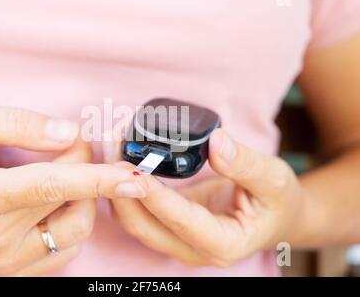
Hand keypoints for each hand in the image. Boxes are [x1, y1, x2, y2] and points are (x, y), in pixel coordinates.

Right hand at [0, 104, 143, 274]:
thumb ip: (19, 124)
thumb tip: (69, 134)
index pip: (51, 186)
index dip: (97, 179)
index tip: (135, 178)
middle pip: (71, 201)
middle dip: (85, 168)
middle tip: (67, 147)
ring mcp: (8, 262)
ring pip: (77, 229)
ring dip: (83, 197)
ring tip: (61, 176)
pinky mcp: (17, 271)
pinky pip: (67, 247)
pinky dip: (71, 219)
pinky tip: (53, 203)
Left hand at [108, 129, 304, 266]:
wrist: (277, 214)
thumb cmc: (279, 200)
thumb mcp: (274, 179)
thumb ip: (246, 164)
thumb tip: (216, 142)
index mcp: (224, 243)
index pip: (182, 221)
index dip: (156, 197)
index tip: (135, 171)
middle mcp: (194, 248)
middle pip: (146, 226)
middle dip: (124, 189)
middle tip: (113, 149)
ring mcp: (178, 240)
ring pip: (135, 221)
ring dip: (119, 186)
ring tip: (112, 147)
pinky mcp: (169, 225)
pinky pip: (139, 210)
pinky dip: (127, 185)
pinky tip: (121, 156)